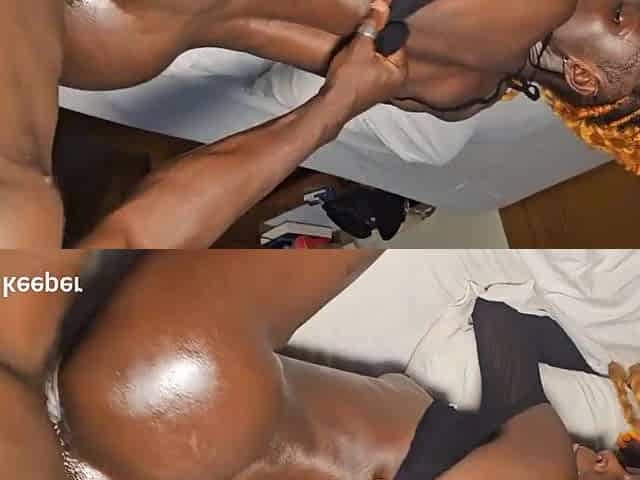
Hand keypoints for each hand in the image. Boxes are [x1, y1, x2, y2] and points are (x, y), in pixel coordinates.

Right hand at [322, 0, 407, 118]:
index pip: (397, 41)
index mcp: (400, 72)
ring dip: (364, 55)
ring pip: (375, 61)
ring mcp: (381, 89)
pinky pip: (367, 71)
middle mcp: (394, 83)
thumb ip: (373, 24)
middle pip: (386, 51)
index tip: (370, 30)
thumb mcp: (360, 46)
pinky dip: (359, 66)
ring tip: (353, 56)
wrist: (331, 105)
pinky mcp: (368, 92)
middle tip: (359, 44)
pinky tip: (349, 66)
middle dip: (373, 44)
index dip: (382, 32)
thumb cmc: (348, 82)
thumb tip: (381, 7)